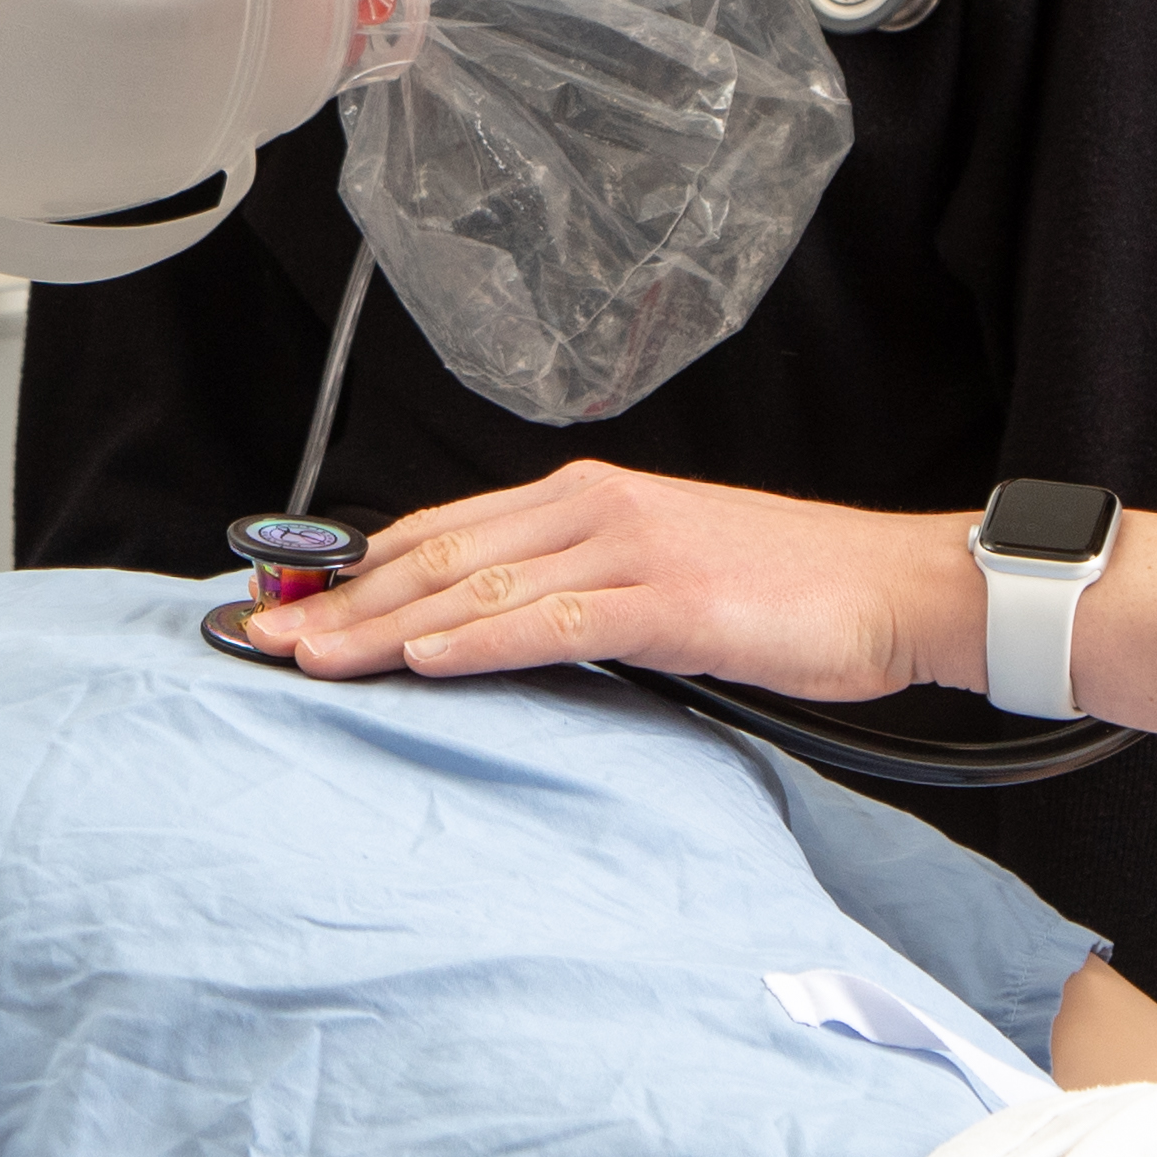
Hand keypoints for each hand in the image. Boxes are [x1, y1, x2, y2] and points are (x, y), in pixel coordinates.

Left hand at [267, 458, 975, 703]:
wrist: (894, 587)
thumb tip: (494, 634)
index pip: (441, 529)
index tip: (285, 607)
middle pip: (437, 555)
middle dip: (342, 602)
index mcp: (585, 496)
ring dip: (385, 626)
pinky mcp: (668, 599)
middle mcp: (593, 506)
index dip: (355, 568)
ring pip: (477, 587)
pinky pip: (553, 620)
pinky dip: (478, 640)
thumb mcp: (662, 576)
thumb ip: (578, 590)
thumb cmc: (788, 591)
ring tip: (313, 659)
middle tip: (262, 640)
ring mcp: (629, 547)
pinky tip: (423, 660)